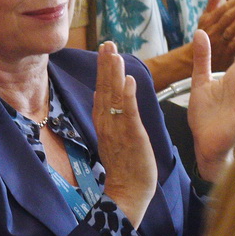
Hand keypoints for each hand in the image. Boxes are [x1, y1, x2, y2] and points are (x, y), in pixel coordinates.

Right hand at [93, 41, 156, 226]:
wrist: (129, 193)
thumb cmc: (126, 167)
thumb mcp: (117, 138)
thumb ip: (114, 117)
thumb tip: (110, 98)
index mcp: (105, 123)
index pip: (102, 91)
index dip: (103, 70)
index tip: (104, 50)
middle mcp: (108, 124)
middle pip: (105, 89)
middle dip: (105, 65)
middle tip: (106, 43)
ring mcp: (118, 130)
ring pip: (114, 97)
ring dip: (113, 74)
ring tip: (114, 53)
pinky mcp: (132, 137)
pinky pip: (128, 114)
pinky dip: (127, 96)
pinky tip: (128, 80)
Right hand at [194, 0, 234, 70]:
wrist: (194, 62)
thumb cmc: (206, 36)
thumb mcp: (206, 20)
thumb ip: (213, 3)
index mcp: (209, 21)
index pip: (223, 9)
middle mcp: (213, 32)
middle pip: (227, 19)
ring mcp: (219, 45)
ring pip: (229, 32)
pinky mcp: (225, 57)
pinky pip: (232, 48)